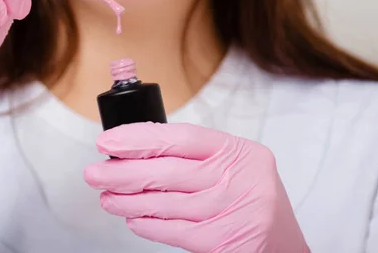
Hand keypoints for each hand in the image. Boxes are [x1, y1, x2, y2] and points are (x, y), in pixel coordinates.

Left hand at [84, 123, 309, 252]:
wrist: (283, 245)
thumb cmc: (250, 198)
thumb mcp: (234, 165)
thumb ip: (195, 157)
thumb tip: (137, 151)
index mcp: (239, 152)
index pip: (182, 137)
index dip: (140, 138)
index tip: (109, 141)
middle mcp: (237, 179)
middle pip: (167, 171)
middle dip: (122, 171)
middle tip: (94, 172)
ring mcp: (230, 211)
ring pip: (164, 203)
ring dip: (128, 200)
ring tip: (106, 197)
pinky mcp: (222, 242)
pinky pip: (173, 231)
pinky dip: (147, 224)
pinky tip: (133, 218)